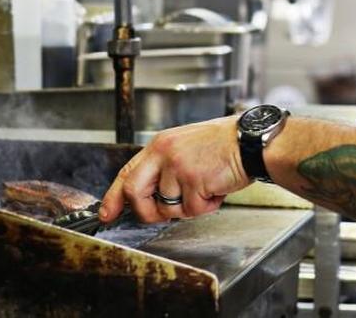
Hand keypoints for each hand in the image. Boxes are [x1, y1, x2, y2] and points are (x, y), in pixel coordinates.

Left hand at [99, 115, 248, 223]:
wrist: (249, 141)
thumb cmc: (222, 145)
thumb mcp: (184, 147)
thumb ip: (163, 168)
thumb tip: (149, 196)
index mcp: (159, 145)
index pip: (127, 173)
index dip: (114, 197)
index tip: (107, 214)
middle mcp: (164, 153)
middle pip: (135, 192)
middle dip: (146, 212)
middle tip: (163, 214)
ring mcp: (177, 167)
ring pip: (168, 207)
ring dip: (189, 206)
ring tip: (205, 187)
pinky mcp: (194, 180)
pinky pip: (193, 209)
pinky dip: (207, 206)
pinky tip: (216, 188)